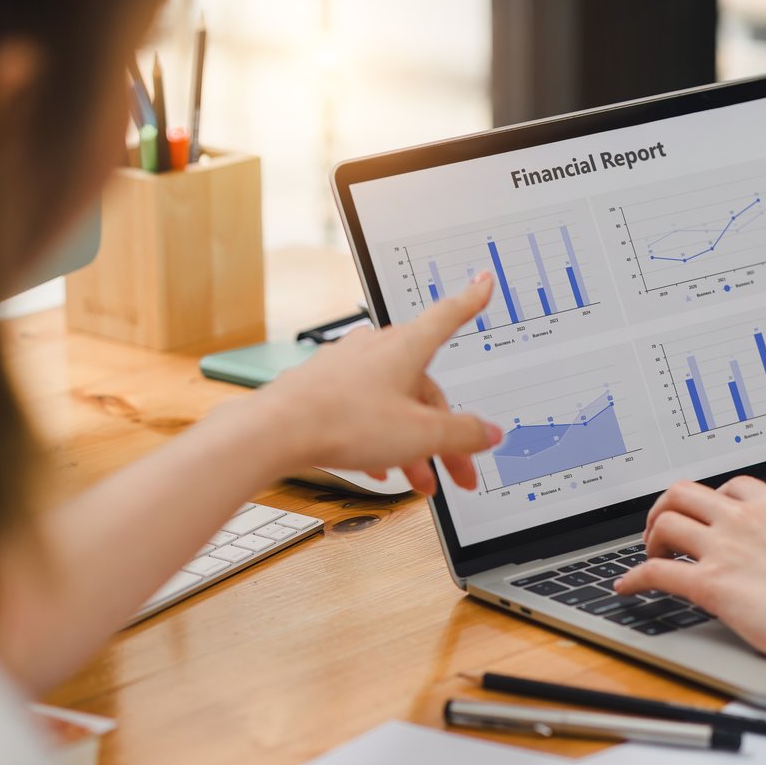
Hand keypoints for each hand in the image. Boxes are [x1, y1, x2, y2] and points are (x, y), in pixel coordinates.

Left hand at [257, 274, 501, 494]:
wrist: (275, 431)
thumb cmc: (344, 422)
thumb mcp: (420, 435)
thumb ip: (461, 433)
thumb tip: (489, 433)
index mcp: (406, 348)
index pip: (449, 316)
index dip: (471, 301)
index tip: (483, 283)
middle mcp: (376, 349)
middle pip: (424, 385)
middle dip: (444, 432)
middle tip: (456, 472)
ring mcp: (346, 367)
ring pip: (393, 404)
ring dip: (410, 444)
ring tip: (418, 481)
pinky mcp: (322, 387)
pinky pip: (362, 412)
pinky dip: (378, 439)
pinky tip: (379, 469)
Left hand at [616, 478, 765, 664]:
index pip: (730, 486)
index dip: (710, 501)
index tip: (704, 516)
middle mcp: (743, 519)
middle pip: (684, 493)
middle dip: (666, 508)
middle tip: (662, 529)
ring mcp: (723, 548)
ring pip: (665, 523)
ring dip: (651, 538)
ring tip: (651, 556)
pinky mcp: (708, 582)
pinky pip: (655, 571)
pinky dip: (635, 578)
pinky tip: (628, 587)